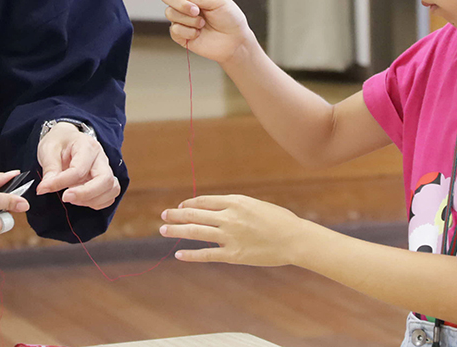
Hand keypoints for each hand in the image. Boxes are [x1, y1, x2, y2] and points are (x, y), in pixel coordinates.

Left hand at [35, 122, 120, 209]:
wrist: (66, 138)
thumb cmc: (59, 142)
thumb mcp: (48, 150)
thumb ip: (49, 169)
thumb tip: (45, 188)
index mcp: (87, 146)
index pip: (79, 169)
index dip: (62, 182)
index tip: (44, 188)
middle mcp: (101, 158)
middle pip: (105, 180)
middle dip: (86, 194)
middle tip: (65, 197)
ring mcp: (105, 169)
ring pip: (112, 189)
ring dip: (92, 199)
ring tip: (72, 197)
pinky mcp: (105, 180)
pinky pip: (110, 196)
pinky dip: (97, 202)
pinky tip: (80, 199)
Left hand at [159, 194, 303, 266]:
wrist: (294, 238)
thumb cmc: (278, 220)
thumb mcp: (255, 205)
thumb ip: (235, 207)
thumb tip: (216, 210)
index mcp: (235, 201)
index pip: (203, 201)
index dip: (189, 204)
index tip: (181, 207)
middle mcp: (229, 216)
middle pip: (195, 214)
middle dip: (176, 215)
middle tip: (163, 215)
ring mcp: (230, 236)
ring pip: (196, 232)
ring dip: (177, 231)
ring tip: (162, 230)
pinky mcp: (233, 254)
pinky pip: (207, 255)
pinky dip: (191, 255)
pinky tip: (179, 254)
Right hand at [160, 0, 251, 64]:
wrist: (234, 40)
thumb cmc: (229, 17)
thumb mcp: (218, 0)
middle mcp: (184, 1)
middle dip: (180, 3)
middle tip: (197, 11)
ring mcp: (180, 18)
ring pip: (169, 13)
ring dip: (188, 19)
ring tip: (202, 23)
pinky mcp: (180, 34)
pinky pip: (174, 30)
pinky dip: (188, 32)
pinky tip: (198, 33)